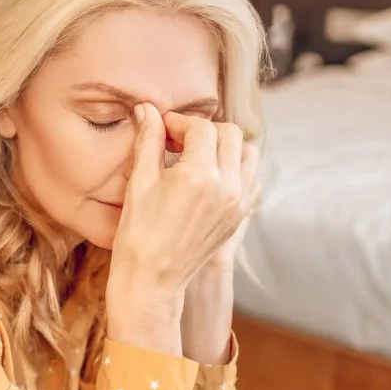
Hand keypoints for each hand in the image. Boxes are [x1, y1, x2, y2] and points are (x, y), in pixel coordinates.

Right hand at [110, 104, 250, 294]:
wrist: (151, 280)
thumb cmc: (138, 233)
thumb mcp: (140, 182)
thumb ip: (149, 140)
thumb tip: (148, 109)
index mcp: (201, 175)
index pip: (200, 128)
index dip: (178, 122)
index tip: (162, 129)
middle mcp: (227, 187)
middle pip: (230, 134)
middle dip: (204, 130)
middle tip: (178, 141)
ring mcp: (237, 204)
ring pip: (247, 154)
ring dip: (225, 147)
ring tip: (198, 156)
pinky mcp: (238, 217)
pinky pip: (251, 180)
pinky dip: (237, 170)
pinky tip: (211, 177)